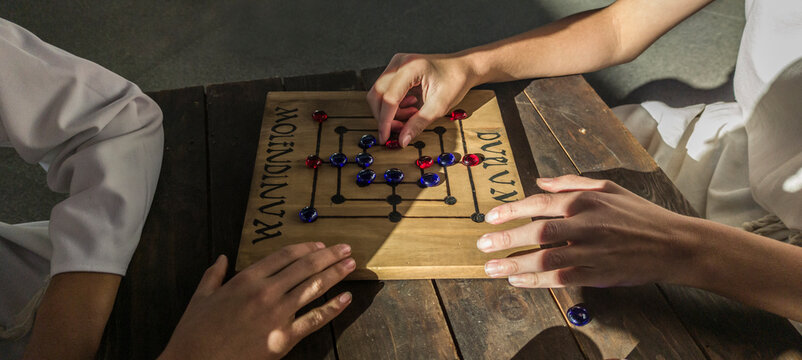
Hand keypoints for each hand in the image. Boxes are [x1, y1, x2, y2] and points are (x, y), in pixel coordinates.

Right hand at [159, 242, 354, 359]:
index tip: (320, 245)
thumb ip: (213, 274)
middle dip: (329, 256)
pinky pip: (314, 320)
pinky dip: (333, 308)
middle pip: (305, 267)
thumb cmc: (195, 333)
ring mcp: (277, 315)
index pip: (285, 256)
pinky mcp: (283, 338)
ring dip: (335, 274)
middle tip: (345, 249)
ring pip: (313, 288)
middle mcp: (266, 292)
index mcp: (246, 279)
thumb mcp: (200, 297)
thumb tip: (221, 258)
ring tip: (350, 264)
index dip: (306, 248)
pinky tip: (346, 298)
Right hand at [367, 52, 479, 146]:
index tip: (385, 138)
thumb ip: (418, 123)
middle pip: (377, 94)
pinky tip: (411, 107)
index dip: (385, 121)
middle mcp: (399, 62)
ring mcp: (396, 64)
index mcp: (411, 67)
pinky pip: (385, 90)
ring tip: (412, 115)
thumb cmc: (455, 82)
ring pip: (378, 93)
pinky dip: (393, 105)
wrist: (462, 67)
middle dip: (385, 116)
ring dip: (389, 112)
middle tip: (400, 129)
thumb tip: (401, 141)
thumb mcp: (439, 106)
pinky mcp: (396, 69)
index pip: (389, 97)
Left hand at [477, 175, 703, 287]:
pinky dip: (537, 280)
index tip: (490, 218)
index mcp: (585, 200)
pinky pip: (561, 278)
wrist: (674, 244)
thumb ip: (570, 183)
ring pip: (546, 258)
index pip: (539, 204)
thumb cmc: (639, 214)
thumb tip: (540, 182)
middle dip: (506, 238)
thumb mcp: (608, 187)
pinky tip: (519, 280)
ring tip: (492, 268)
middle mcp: (586, 224)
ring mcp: (592, 250)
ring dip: (515, 263)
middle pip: (537, 231)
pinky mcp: (598, 273)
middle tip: (482, 245)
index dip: (512, 211)